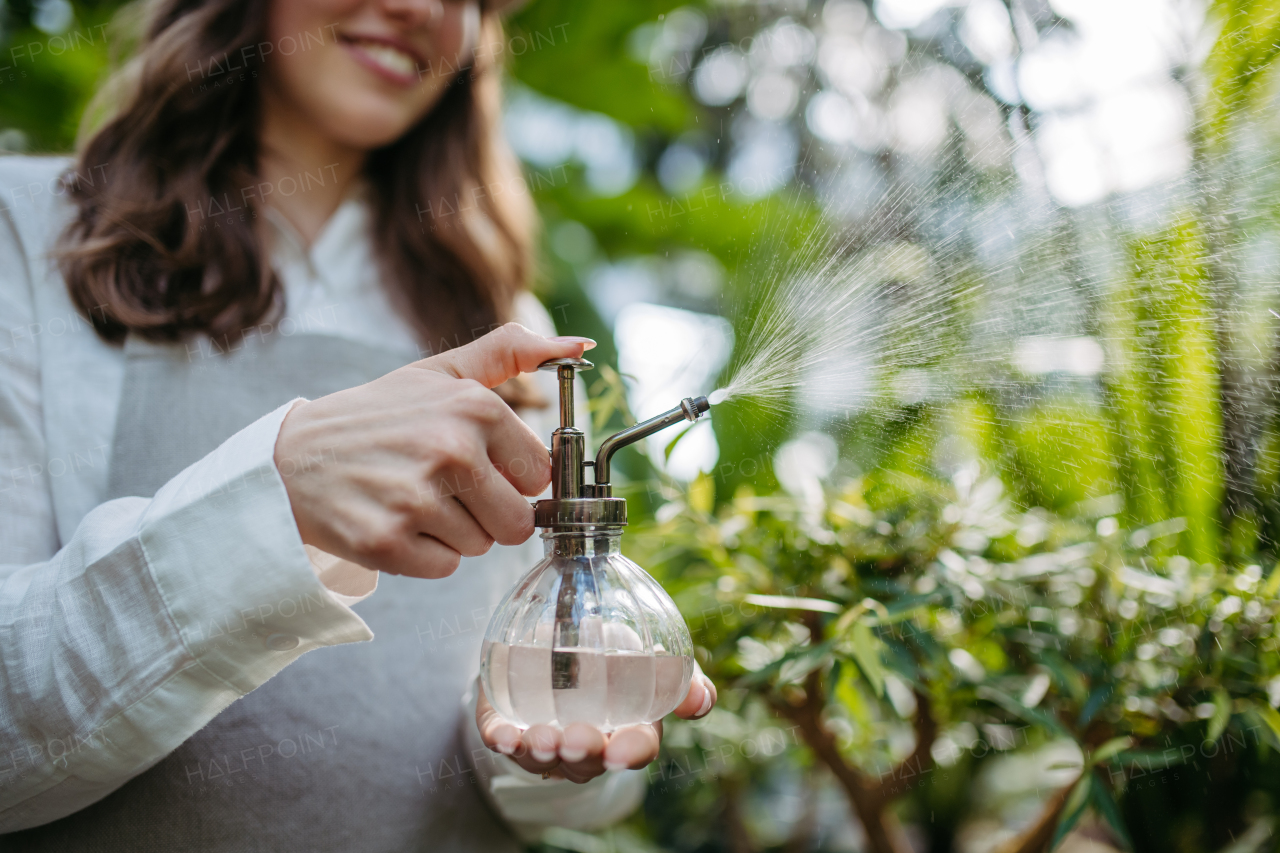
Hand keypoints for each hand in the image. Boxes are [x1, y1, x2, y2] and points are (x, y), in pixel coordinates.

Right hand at [274, 323, 594, 577]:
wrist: (292, 458)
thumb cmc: (378, 416)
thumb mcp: (441, 372)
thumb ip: (511, 351)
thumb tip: (580, 346)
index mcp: (474, 407)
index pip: (539, 476)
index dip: (510, 478)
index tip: (475, 466)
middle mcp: (451, 450)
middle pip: (518, 522)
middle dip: (488, 514)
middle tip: (442, 489)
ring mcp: (418, 499)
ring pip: (481, 548)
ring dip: (452, 533)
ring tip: (411, 500)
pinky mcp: (388, 542)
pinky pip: (444, 569)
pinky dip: (422, 556)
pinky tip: (394, 521)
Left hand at [476, 663, 717, 782]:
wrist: (555, 635)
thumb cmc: (612, 651)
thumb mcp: (650, 654)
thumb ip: (679, 674)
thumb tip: (700, 700)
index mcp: (627, 727)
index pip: (636, 747)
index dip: (630, 752)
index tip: (621, 751)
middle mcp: (587, 743)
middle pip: (587, 761)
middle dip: (581, 754)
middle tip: (574, 739)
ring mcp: (546, 739)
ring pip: (543, 758)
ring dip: (539, 752)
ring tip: (537, 736)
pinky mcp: (507, 725)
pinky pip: (503, 740)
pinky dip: (502, 740)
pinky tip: (502, 735)